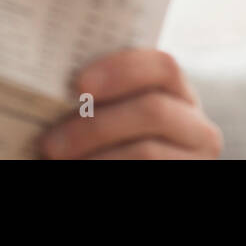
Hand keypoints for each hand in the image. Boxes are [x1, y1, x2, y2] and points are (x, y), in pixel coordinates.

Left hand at [38, 48, 222, 158]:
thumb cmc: (105, 140)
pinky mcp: (187, 178)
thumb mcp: (110, 112)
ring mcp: (195, 159)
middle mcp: (196, 125)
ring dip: (95, 158)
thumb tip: (49, 78)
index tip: (77, 84)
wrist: (123, 162)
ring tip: (56, 160)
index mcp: (177, 92)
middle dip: (95, 126)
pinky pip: (141, 173)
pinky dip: (106, 169)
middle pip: (153, 111)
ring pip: (146, 152)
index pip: (163, 67)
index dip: (121, 70)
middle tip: (49, 142)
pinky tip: (81, 169)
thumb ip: (97, 94)